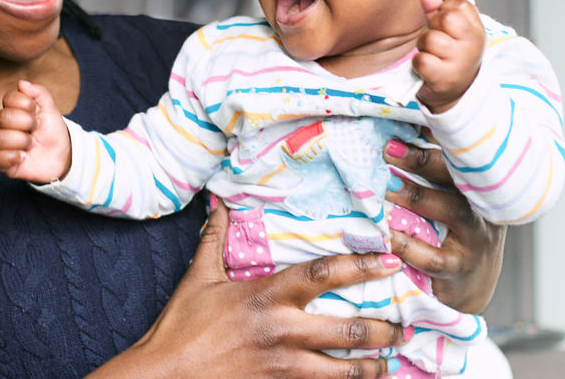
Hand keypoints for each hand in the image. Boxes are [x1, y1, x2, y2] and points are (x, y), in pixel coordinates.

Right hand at [0, 80, 72, 182]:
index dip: (25, 105)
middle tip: (36, 130)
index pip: (8, 98)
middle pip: (2, 117)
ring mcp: (2, 144)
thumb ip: (39, 93)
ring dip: (21, 141)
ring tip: (32, 145)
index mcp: (13, 110)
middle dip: (26, 123)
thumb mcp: (50, 109)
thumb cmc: (52, 131)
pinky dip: (12, 157)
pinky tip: (24, 157)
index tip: (37, 113)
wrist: (61, 156)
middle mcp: (4, 125)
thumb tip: (21, 83)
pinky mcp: (2, 162)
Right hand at [90, 197, 407, 378]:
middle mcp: (281, 332)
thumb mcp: (198, 279)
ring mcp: (282, 368)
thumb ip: (215, 239)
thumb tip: (218, 202)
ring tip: (388, 363)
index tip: (390, 260)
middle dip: (383, 328)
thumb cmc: (179, 328)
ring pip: (344, 371)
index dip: (360, 265)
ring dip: (372, 367)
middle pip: (349, 330)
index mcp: (265, 297)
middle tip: (403, 325)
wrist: (161, 377)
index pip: (322, 274)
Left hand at [384, 140, 504, 314]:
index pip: (463, 156)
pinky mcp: (459, 269)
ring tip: (384, 188)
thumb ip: (436, 170)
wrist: (472, 285)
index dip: (437, 139)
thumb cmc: (454, 230)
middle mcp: (485, 207)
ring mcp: (476, 239)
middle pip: (459, 177)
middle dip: (422, 161)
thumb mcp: (453, 198)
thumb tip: (403, 129)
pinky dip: (407, 244)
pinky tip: (386, 233)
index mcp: (481, 185)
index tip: (402, 131)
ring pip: (452, 210)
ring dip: (415, 196)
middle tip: (387, 151)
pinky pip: (433, 256)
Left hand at [413, 0, 484, 113]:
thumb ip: (437, 8)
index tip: (448, 29)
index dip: (444, 13)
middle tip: (438, 43)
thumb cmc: (452, 57)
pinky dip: (418, 64)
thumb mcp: (451, 31)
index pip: (457, 4)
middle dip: (433, 28)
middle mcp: (472, 44)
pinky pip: (421, 59)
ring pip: (429, 39)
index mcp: (476, 29)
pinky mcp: (444, 77)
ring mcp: (460, 61)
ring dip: (424, 47)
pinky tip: (428, 69)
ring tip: (433, 56)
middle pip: (444, 18)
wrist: (456, 92)